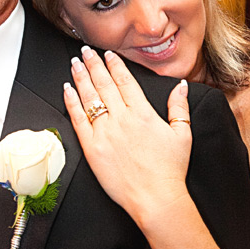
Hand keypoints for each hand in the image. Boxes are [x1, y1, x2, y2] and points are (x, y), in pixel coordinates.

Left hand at [63, 47, 192, 229]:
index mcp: (143, 112)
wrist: (155, 198)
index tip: (107, 53)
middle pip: (104, 84)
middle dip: (93, 64)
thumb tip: (181, 85)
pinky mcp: (92, 147)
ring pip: (89, 97)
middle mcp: (122, 118)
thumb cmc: (169, 170)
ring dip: (81, 77)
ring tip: (75, 64)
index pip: (125, 80)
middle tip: (85, 51)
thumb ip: (179, 107)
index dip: (114, 64)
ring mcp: (105, 132)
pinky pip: (78, 119)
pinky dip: (71, 102)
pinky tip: (67, 90)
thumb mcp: (182, 134)